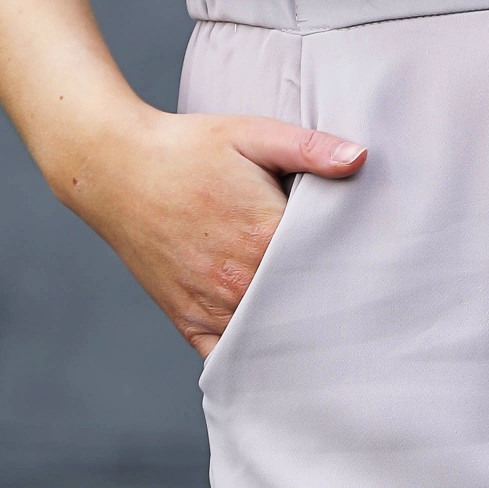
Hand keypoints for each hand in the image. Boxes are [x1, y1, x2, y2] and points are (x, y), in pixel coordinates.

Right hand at [64, 108, 368, 355]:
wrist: (116, 168)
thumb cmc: (187, 147)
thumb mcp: (252, 133)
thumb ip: (310, 148)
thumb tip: (361, 159)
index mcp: (262, 235)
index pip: (327, 268)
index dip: (353, 266)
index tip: (372, 264)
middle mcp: (238, 280)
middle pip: (302, 308)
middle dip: (329, 304)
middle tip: (359, 301)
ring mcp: (211, 305)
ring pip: (269, 338)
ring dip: (294, 333)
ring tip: (326, 326)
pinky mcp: (186, 319)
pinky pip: (227, 356)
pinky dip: (250, 356)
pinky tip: (273, 350)